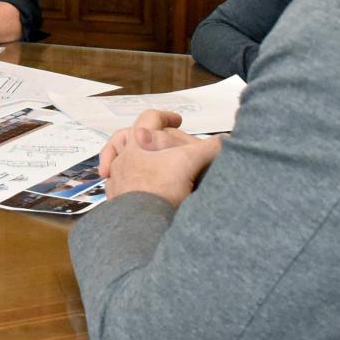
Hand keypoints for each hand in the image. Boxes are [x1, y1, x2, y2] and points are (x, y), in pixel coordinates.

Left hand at [98, 109, 221, 206]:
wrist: (142, 222)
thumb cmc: (165, 187)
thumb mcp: (190, 162)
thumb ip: (210, 148)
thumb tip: (226, 140)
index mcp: (140, 140)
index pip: (152, 118)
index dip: (167, 116)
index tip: (178, 121)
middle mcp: (124, 153)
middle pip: (130, 134)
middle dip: (146, 133)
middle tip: (161, 138)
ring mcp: (117, 173)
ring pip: (117, 153)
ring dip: (126, 149)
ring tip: (136, 151)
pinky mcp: (114, 193)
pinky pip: (113, 176)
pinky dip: (119, 172)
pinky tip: (124, 177)